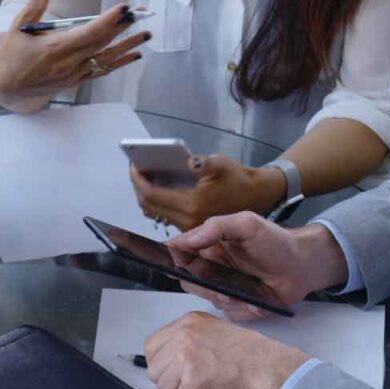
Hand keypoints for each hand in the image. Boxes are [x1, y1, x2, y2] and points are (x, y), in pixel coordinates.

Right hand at [0, 0, 149, 113]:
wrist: (7, 88)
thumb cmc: (11, 57)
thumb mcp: (18, 28)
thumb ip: (35, 4)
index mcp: (54, 48)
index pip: (89, 33)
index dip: (109, 21)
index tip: (124, 9)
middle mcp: (68, 63)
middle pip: (103, 43)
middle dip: (124, 27)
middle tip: (141, 14)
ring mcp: (74, 74)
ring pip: (107, 58)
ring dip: (128, 46)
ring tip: (146, 34)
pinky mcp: (76, 81)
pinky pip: (102, 71)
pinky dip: (119, 62)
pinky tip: (133, 55)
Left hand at [130, 155, 286, 230]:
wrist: (256, 196)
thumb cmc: (237, 178)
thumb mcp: (222, 164)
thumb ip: (205, 162)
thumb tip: (190, 161)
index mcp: (192, 205)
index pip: (152, 195)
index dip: (138, 180)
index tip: (133, 166)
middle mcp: (187, 220)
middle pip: (148, 206)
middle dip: (138, 187)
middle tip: (137, 170)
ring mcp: (187, 227)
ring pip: (154, 213)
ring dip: (145, 195)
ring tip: (144, 177)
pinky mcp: (189, 228)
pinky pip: (163, 216)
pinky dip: (155, 202)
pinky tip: (156, 187)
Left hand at [144, 312, 309, 388]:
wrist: (272, 368)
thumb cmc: (254, 354)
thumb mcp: (216, 331)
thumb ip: (190, 340)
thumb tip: (169, 360)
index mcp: (188, 323)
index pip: (151, 346)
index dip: (161, 364)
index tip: (172, 372)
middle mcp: (183, 338)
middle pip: (154, 371)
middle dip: (171, 383)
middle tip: (193, 384)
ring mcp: (186, 360)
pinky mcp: (192, 383)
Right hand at [166, 212, 348, 319]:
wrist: (303, 265)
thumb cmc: (276, 241)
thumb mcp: (247, 224)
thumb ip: (217, 227)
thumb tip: (189, 239)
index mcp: (207, 246)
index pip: (177, 252)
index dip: (170, 258)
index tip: (175, 263)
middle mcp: (211, 268)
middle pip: (188, 282)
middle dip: (203, 286)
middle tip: (220, 286)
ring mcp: (223, 287)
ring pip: (209, 300)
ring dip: (226, 299)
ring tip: (244, 293)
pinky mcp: (238, 305)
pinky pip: (230, 314)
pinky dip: (244, 310)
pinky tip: (258, 302)